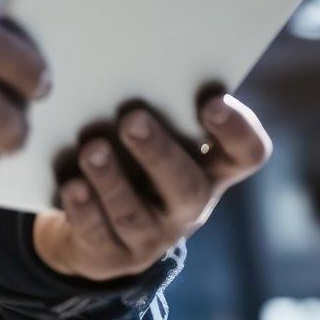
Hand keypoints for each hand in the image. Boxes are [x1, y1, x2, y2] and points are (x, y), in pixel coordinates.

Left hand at [30, 93, 270, 281]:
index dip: (237, 130)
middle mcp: (189, 205)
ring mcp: (153, 236)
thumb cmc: (133, 159)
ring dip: (112, 180)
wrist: (95, 225)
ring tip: (92, 150)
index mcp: (211, 168)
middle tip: (132, 119)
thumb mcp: (154, 135)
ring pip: (135, 214)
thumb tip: (127, 62)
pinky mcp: (114, 257)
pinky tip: (72, 186)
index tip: (210, 100)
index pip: (247, 153)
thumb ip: (156, 107)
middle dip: (159, 153)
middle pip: (187, 186)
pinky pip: (99, 235)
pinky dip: (85, 209)